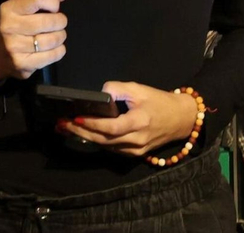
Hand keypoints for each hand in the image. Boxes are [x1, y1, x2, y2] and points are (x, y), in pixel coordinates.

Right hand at [0, 0, 67, 82]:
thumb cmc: (13, 27)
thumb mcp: (20, 8)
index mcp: (9, 9)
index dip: (52, 2)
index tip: (54, 7)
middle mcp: (9, 27)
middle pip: (48, 21)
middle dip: (60, 21)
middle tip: (59, 23)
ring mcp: (15, 48)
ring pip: (52, 40)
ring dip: (60, 36)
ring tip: (57, 35)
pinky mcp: (22, 64)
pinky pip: (52, 55)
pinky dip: (59, 50)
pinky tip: (54, 48)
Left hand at [59, 82, 198, 157]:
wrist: (181, 119)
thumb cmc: (159, 101)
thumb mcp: (139, 89)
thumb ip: (118, 89)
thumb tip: (100, 92)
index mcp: (140, 122)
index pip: (112, 127)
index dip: (93, 124)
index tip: (76, 118)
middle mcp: (137, 140)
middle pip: (105, 140)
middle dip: (81, 132)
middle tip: (62, 124)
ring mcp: (137, 150)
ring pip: (107, 147)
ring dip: (86, 138)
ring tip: (66, 128)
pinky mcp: (136, 154)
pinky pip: (113, 149)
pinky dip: (97, 142)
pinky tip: (84, 134)